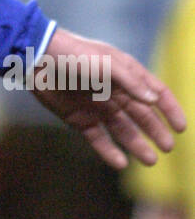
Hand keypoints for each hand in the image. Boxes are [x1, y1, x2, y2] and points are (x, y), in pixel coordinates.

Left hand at [27, 27, 185, 168]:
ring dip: (137, 145)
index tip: (181, 128)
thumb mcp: (106, 63)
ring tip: (150, 160)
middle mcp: (115, 92)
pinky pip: (99, 139)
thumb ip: (130, 82)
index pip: (155, 93)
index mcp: (125, 74)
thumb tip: (153, 99)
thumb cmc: (74, 55)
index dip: (170, 109)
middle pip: (142, 116)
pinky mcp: (80, 119)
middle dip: (156, 131)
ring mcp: (98, 107)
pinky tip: (120, 163)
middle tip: (168, 148)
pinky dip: (109, 152)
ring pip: (123, 130)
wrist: (37, 60)